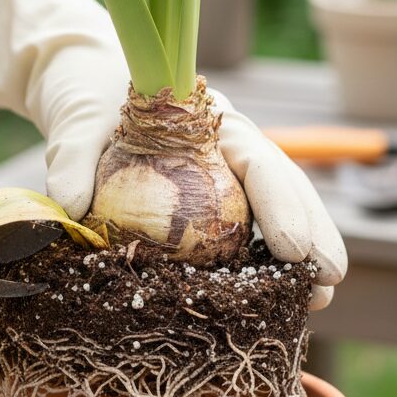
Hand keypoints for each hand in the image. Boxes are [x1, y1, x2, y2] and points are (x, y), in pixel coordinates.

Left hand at [0, 0, 346, 308]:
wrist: (82, 95)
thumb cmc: (87, 97)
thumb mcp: (77, 120)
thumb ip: (73, 155)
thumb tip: (68, 203)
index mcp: (207, 120)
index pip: (256, 158)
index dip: (279, 202)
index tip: (293, 246)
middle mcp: (226, 150)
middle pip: (281, 189)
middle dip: (311, 234)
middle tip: (328, 283)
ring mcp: (221, 178)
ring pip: (271, 213)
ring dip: (296, 256)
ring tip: (317, 301)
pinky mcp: (205, 207)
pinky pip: (240, 234)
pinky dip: (259, 264)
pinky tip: (275, 299)